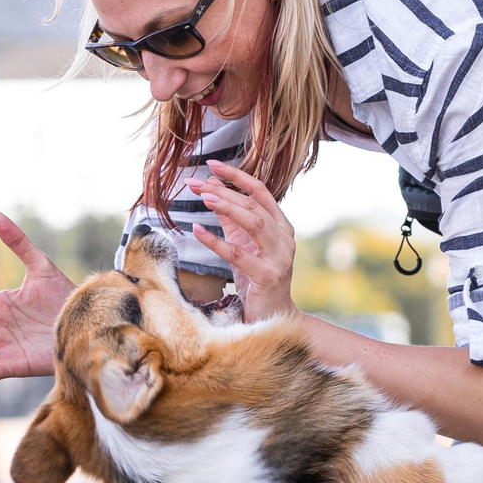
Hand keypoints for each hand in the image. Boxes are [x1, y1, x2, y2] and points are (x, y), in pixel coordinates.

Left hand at [192, 161, 297, 322]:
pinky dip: (216, 241)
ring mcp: (279, 258)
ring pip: (254, 223)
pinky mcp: (268, 276)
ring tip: (203, 198)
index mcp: (281, 227)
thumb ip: (231, 219)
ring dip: (227, 208)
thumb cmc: (256, 280)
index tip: (212, 164)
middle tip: (197, 183)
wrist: (273, 317)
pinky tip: (198, 231)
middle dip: (224, 192)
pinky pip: (239, 254)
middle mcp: (284, 239)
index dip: (237, 176)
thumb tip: (212, 189)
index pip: (261, 192)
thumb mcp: (243, 245)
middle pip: (254, 205)